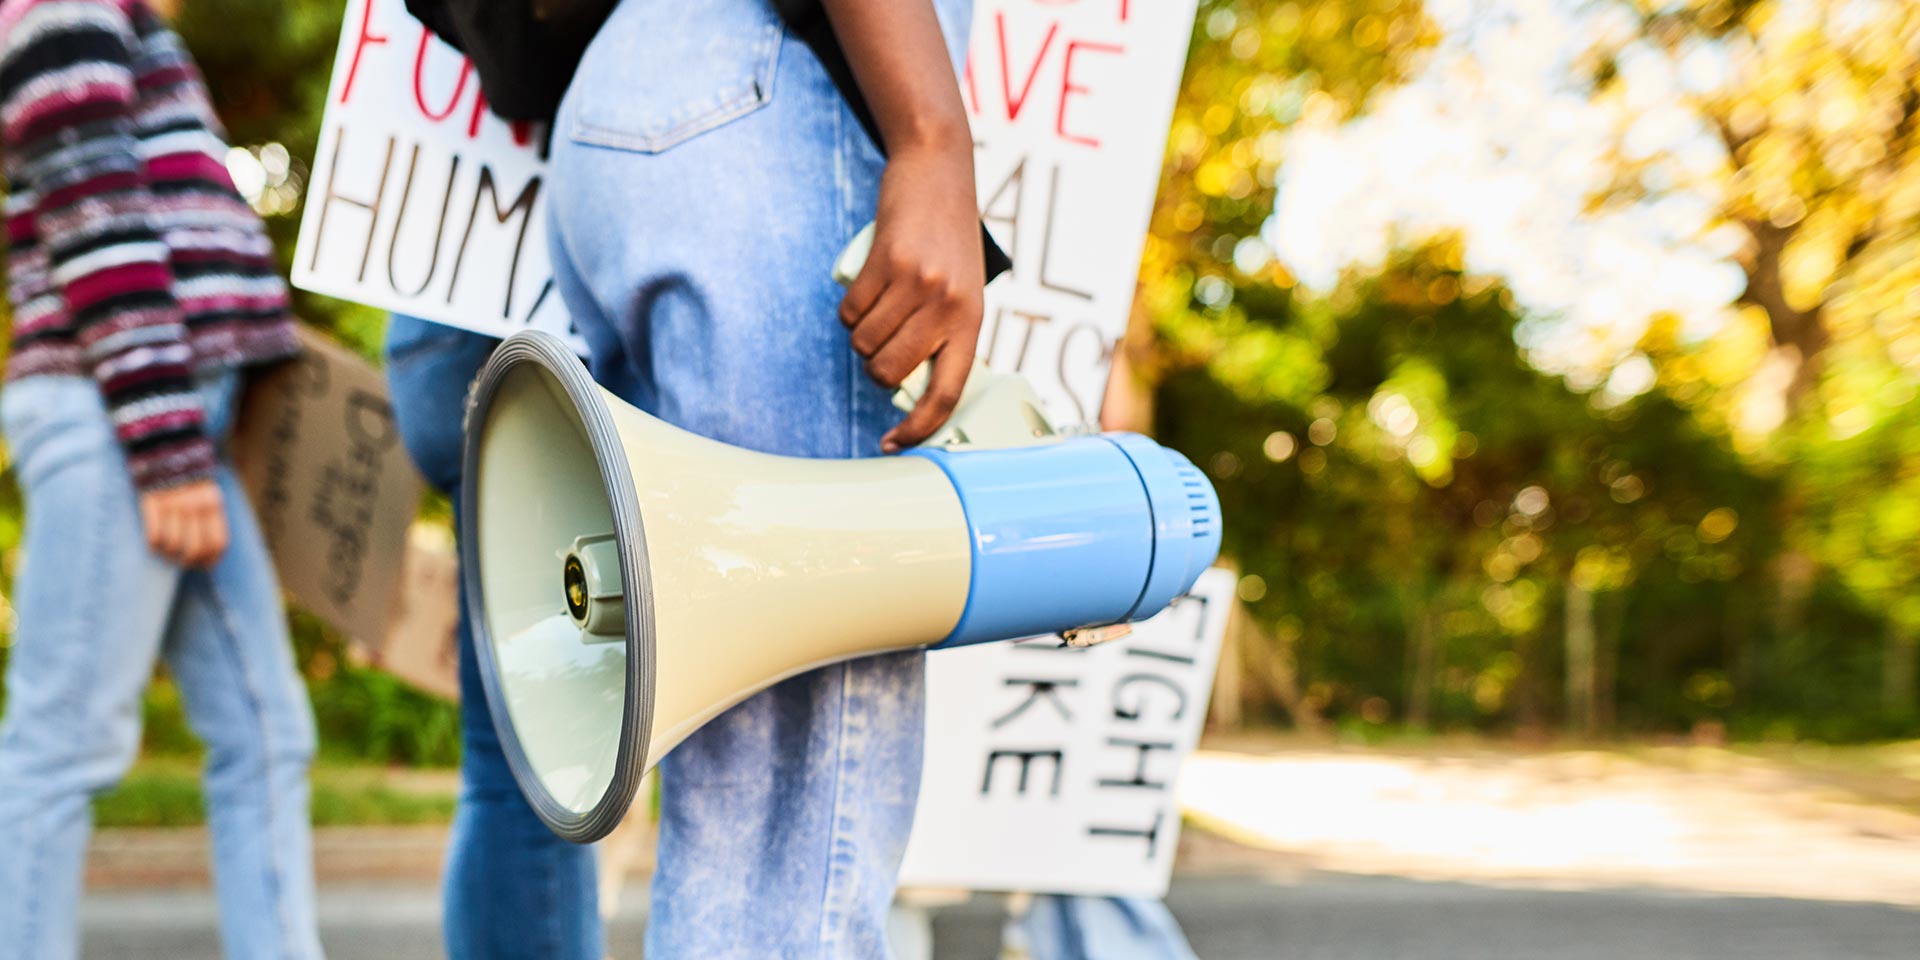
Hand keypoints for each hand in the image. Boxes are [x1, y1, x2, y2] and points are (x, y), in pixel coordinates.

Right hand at [140, 479, 228, 567]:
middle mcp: (196, 506)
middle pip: (194, 549)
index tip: (202, 565)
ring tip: (165, 550)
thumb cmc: (189, 479)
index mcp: (213, 504)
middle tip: (180, 560)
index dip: (210, 559)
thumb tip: (211, 561)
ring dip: (168, 553)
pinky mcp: (152, 502)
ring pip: (172, 545)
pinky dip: (153, 544)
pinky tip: (153, 542)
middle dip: (187, 561)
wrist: (165, 449)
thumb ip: (211, 521)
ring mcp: (173, 504)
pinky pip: (154, 536)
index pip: (217, 543)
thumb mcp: (208, 494)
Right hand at [839, 141, 984, 452]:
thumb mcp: (962, 288)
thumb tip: (908, 384)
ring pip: (865, 342)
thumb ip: (942, 333)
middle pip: (888, 371)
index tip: (893, 444)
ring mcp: (917, 284)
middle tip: (883, 338)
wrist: (938, 170)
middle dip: (874, 365)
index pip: (946, 393)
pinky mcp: (887, 261)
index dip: (919, 428)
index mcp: (972, 321)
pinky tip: (868, 283)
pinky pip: (851, 309)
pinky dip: (850, 306)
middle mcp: (947, 306)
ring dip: (861, 332)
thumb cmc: (948, 237)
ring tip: (880, 303)